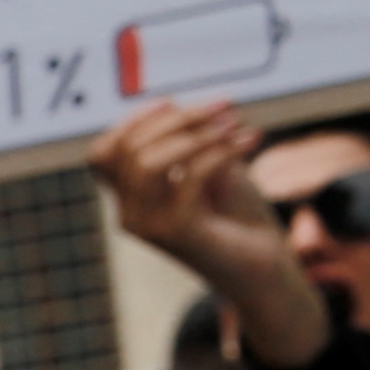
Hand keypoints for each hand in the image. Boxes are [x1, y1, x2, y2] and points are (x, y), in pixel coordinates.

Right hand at [95, 98, 334, 369]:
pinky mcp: (177, 233)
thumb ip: (192, 145)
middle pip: (128, 150)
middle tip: (225, 108)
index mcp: (132, 199)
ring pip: (146, 163)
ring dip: (196, 133)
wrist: (265, 268)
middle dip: (179, 118)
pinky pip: (187, 178)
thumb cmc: (240, 219)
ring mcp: (149, 227)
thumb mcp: (213, 170)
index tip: (174, 101)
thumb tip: (182, 111)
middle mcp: (130, 214)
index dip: (133, 121)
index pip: (103, 153)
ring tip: (236, 124)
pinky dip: (221, 151)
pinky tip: (251, 140)